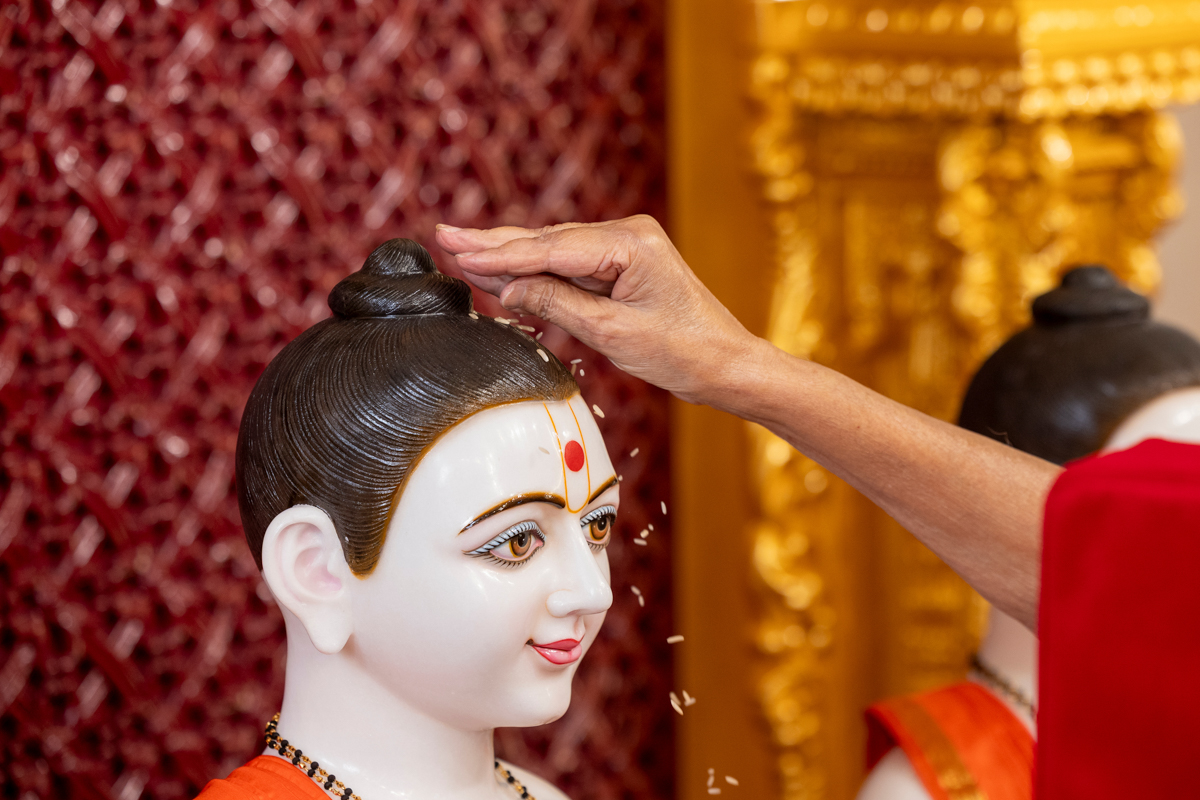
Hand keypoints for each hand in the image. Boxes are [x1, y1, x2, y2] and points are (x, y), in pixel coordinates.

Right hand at [435, 215, 759, 404]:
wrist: (726, 363)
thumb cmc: (682, 352)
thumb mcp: (612, 333)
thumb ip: (557, 304)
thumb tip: (509, 287)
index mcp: (630, 243)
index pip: (550, 249)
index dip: (499, 253)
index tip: (457, 250)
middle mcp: (627, 233)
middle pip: (547, 240)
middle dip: (495, 243)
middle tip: (444, 237)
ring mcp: (626, 246)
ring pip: (555, 250)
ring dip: (511, 256)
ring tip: (463, 252)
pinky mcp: (624, 264)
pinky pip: (571, 265)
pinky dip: (537, 270)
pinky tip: (505, 271)